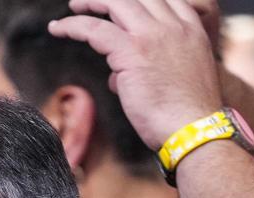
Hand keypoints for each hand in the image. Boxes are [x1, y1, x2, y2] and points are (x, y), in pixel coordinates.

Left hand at [49, 0, 222, 149]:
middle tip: (89, 2)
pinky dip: (73, 26)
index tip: (117, 4)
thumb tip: (117, 76)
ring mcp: (153, 35)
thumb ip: (148, 68)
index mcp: (191, 28)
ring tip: (73, 8)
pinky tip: (58, 29)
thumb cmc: (185, 115)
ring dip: (90, 2)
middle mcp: (174, 25)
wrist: (195, 129)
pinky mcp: (132, 51)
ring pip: (115, 3)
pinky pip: (95, 29)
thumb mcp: (175, 80)